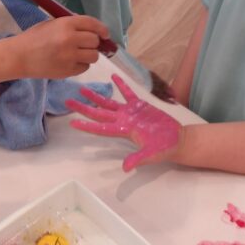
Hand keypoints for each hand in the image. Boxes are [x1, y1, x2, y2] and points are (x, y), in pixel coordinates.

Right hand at [13, 15, 107, 77]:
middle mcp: (70, 39)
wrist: (19, 56)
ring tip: (78, 54)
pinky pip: (84, 67)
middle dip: (92, 43)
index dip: (102, 29)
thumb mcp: (52, 24)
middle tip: (84, 45)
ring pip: (94, 56)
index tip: (105, 34)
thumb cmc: (34, 38)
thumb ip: (71, 25)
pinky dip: (80, 65)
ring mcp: (70, 56)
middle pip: (95, 41)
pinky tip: (69, 62)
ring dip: (89, 55)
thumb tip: (92, 30)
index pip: (92, 24)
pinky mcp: (68, 71)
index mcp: (66, 24)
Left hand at [65, 74, 181, 170]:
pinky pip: (128, 93)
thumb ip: (139, 159)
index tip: (72, 122)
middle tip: (68, 101)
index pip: (101, 128)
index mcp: (123, 131)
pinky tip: (113, 76)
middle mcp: (123, 120)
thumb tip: (126, 168)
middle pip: (98, 113)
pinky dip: (121, 85)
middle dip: (83, 108)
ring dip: (96, 97)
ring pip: (109, 103)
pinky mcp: (140, 105)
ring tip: (83, 89)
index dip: (86, 125)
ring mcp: (130, 112)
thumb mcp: (152, 155)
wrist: (177, 140)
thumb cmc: (164, 148)